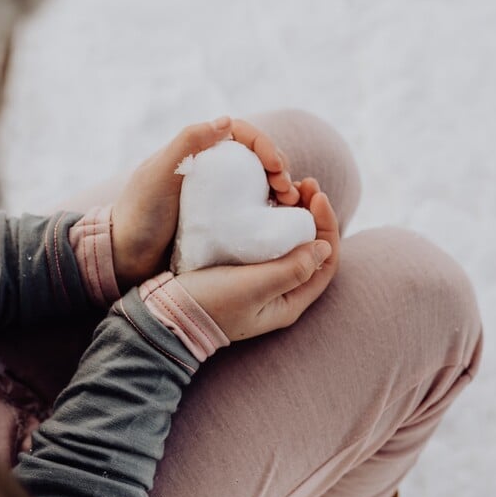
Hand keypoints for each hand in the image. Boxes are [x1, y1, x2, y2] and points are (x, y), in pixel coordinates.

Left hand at [111, 117, 299, 290]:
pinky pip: (255, 210)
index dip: (263, 143)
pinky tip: (282, 219)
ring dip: (281, 188)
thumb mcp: (157, 175)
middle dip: (278, 166)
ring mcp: (219, 198)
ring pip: (260, 183)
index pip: (240, 134)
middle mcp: (211, 171)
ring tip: (291, 202)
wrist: (125, 258)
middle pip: (256, 158)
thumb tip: (225, 121)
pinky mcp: (224, 223)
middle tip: (286, 187)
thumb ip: (186, 144)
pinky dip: (273, 210)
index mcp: (197, 152)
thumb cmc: (139, 214)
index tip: (275, 164)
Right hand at [175, 180, 338, 340]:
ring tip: (287, 186)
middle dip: (313, 215)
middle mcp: (280, 292)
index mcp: (289, 302)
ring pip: (289, 242)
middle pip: (309, 249)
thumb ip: (292, 270)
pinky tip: (264, 200)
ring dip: (293, 214)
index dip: (327, 227)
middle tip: (305, 184)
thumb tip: (324, 247)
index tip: (318, 197)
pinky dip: (271, 219)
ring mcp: (260, 280)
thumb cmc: (210, 303)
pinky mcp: (241, 268)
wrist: (168, 312)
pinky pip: (267, 240)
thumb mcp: (254, 287)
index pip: (325, 263)